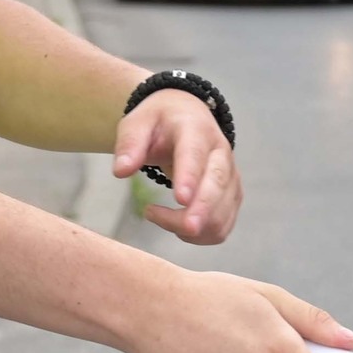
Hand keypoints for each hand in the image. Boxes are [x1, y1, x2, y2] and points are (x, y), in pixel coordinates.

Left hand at [111, 87, 239, 243]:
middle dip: (203, 210)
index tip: (180, 199)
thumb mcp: (137, 123)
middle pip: (218, 185)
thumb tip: (121, 171)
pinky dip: (201, 236)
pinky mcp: (231, 196)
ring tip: (157, 216)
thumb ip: (129, 144)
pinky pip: (222, 226)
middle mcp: (220, 152)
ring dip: (193, 227)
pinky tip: (178, 227)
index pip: (195, 154)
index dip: (190, 176)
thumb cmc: (159, 122)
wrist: (186, 117)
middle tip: (184, 229)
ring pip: (221, 211)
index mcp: (196, 129)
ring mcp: (230, 176)